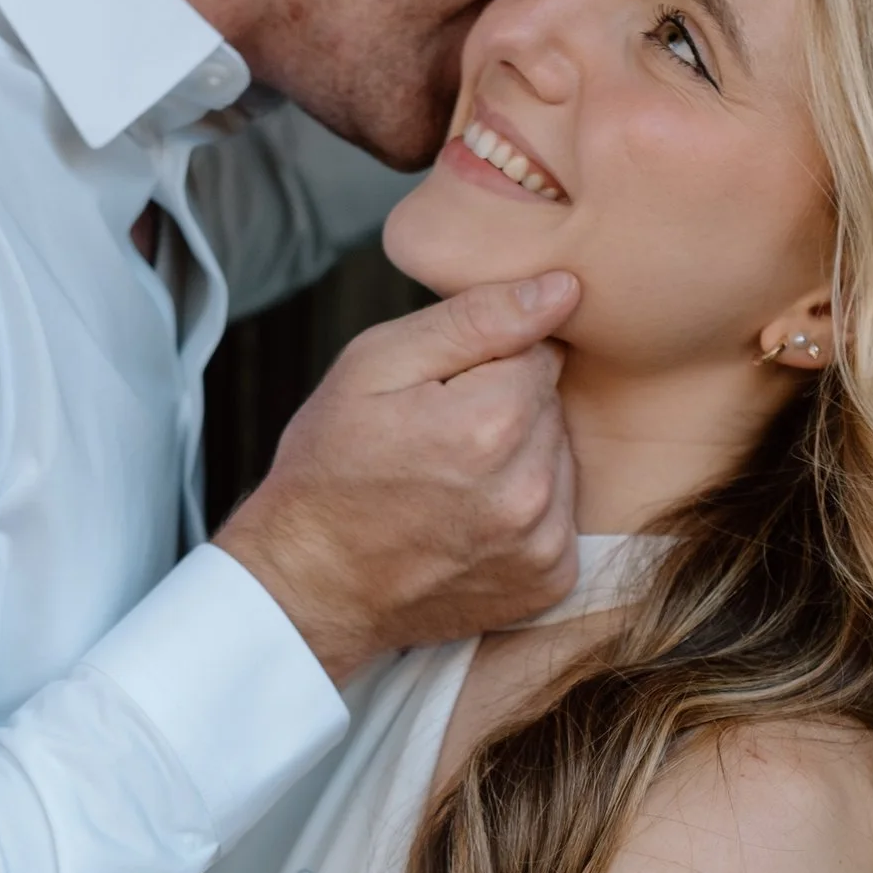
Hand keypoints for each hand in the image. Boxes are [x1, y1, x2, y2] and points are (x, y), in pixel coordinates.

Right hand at [215, 272, 579, 677]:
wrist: (310, 584)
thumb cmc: (331, 468)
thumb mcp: (375, 365)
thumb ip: (475, 318)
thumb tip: (562, 288)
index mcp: (490, 422)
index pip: (540, 352)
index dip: (487, 365)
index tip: (441, 396)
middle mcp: (529, 487)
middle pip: (552, 407)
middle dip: (504, 411)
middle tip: (436, 442)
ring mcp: (542, 542)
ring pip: (559, 459)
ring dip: (519, 462)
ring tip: (450, 484)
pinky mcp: (549, 580)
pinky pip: (561, 516)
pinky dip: (526, 513)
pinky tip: (470, 520)